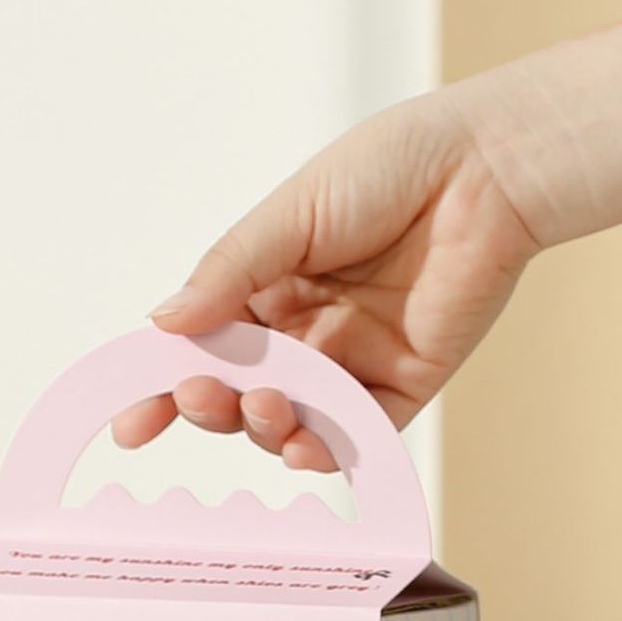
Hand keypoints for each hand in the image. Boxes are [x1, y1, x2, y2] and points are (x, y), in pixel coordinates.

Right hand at [117, 87, 541, 463]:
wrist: (489, 171)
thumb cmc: (395, 168)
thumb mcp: (291, 214)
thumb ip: (227, 273)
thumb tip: (160, 322)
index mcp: (265, 288)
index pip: (201, 347)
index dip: (162, 385)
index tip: (131, 421)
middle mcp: (301, 334)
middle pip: (235, 394)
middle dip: (210, 406)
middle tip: (201, 397)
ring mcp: (347, 367)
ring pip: (284, 424)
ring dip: (261, 427)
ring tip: (263, 405)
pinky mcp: (397, 391)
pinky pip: (349, 442)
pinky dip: (319, 452)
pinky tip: (300, 443)